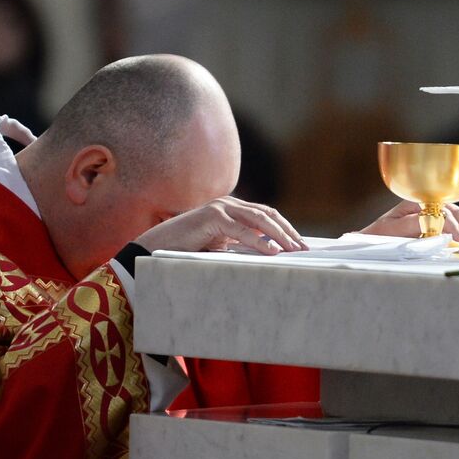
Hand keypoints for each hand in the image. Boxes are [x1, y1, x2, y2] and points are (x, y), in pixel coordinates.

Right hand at [136, 197, 306, 254]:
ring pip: (259, 220)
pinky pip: (242, 230)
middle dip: (288, 231)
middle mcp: (228, 204)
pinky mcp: (212, 217)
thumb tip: (271, 253)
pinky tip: (273, 251)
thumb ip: (240, 245)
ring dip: (279, 235)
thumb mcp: (220, 247)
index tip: (300, 244)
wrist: (155, 249)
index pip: (266, 216)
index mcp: (232, 209)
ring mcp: (220, 208)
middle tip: (304, 249)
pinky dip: (259, 241)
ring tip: (293, 250)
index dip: (285, 229)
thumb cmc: (186, 251)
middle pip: (267, 215)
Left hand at [358, 201, 458, 243]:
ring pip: (457, 217)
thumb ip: (412, 224)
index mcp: (415, 203)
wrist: (369, 242)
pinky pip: (455, 225)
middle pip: (453, 212)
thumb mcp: (391, 229)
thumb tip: (434, 223)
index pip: (440, 211)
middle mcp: (425, 205)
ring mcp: (431, 213)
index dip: (451, 226)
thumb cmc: (377, 235)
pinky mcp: (435, 223)